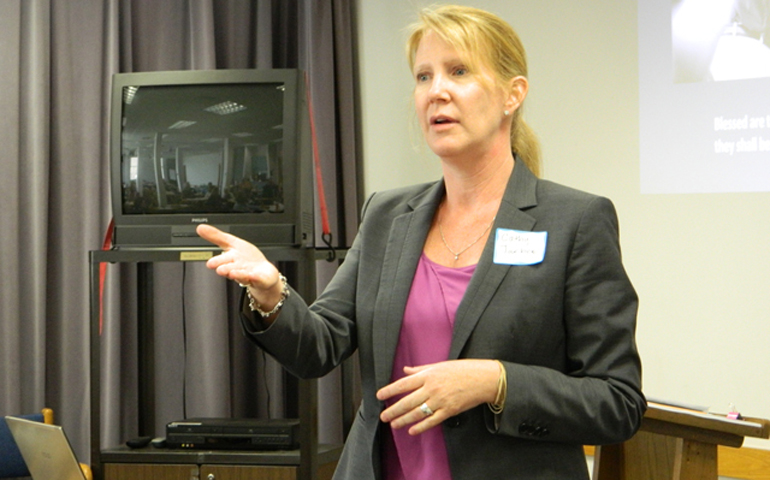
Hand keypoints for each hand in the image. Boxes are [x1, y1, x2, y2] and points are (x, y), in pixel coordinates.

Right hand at [196, 224, 281, 303]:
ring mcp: (248, 274)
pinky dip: (255, 277)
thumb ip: (216, 236)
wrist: (263, 272)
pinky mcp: (260, 279)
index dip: (216, 262)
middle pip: (230, 269)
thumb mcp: (232, 243)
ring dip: (237, 274)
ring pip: (241, 275)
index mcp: (230, 259)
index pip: (221, 260)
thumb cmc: (246, 258)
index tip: (210, 264)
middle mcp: (237, 268)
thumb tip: (199, 227)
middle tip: (220, 269)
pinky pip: (257, 278)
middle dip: (225, 269)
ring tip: (233, 273)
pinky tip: (252, 274)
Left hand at [376, 359, 499, 434]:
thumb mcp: (440, 365)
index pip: (404, 384)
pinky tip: (412, 430)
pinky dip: (421, 427)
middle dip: (393, 410)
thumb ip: (421, 369)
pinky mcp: (449, 411)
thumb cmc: (462, 370)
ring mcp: (440, 401)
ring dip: (404, 420)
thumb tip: (406, 370)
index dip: (390, 390)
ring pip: (417, 413)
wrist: (483, 379)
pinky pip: (432, 421)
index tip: (379, 396)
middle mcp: (432, 388)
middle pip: (407, 401)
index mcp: (428, 375)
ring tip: (394, 424)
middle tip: (383, 416)